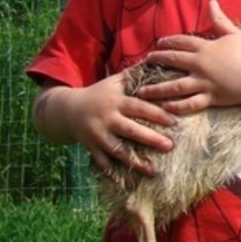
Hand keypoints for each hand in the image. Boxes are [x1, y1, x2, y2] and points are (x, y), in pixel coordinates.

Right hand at [38, 74, 175, 176]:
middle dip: (150, 139)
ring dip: (136, 162)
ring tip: (154, 172)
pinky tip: (131, 183)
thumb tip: (158, 59)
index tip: (174, 121)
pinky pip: (104, 163)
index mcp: (115, 102)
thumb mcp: (115, 82)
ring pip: (118, 151)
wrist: (66, 110)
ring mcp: (97, 136)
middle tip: (170, 146)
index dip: (156, 113)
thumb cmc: (99, 94)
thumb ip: (136, 74)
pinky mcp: (91, 149)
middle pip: (130, 131)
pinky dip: (116, 173)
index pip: (138, 108)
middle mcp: (106, 119)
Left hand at [134, 0, 240, 113]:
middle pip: (174, 60)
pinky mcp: (210, 97)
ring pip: (175, 86)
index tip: (159, 43)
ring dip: (156, 89)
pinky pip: (189, 103)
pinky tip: (164, 107)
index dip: (169, 41)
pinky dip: (176, 106)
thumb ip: (220, 20)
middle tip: (146, 61)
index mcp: (206, 47)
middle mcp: (201, 64)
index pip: (182, 41)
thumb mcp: (234, 34)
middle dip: (158, 60)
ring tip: (142, 92)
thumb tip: (212, 2)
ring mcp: (204, 82)